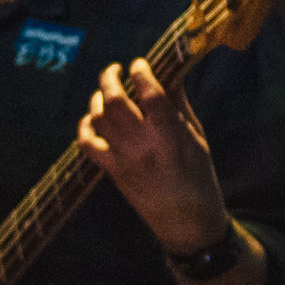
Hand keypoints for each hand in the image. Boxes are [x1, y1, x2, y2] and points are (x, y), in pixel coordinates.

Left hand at [77, 58, 231, 251]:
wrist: (186, 221)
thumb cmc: (198, 176)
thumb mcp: (197, 137)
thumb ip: (179, 105)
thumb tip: (169, 73)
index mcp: (170, 136)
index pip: (151, 94)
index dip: (142, 72)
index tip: (139, 62)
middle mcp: (143, 146)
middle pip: (116, 102)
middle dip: (111, 78)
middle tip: (115, 69)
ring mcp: (124, 160)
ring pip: (99, 119)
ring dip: (98, 98)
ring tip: (106, 90)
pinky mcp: (112, 172)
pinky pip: (88, 144)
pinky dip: (85, 127)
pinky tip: (92, 117)